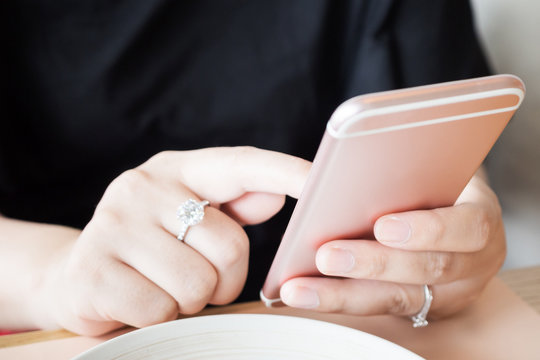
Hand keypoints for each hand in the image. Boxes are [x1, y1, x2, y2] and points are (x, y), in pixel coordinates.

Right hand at [41, 147, 308, 334]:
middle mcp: (144, 187)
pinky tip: (141, 301)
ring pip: (198, 285)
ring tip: (166, 287)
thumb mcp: (190, 216)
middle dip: (224, 278)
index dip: (283, 171)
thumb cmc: (151, 245)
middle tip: (198, 277)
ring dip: (192, 300)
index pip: (240, 164)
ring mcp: (114, 226)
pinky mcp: (94, 270)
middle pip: (230, 247)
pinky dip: (161, 317)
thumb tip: (274, 196)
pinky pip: (161, 309)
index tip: (319, 180)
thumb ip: (234, 205)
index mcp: (177, 170)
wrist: (78, 274)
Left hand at [280, 169, 505, 319]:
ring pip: (398, 298)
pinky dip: (340, 301)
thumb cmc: (436, 190)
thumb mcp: (434, 176)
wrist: (454, 222)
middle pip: (427, 269)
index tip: (383, 226)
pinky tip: (306, 294)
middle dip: (373, 264)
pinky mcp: (423, 309)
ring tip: (301, 288)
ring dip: (344, 293)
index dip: (428, 230)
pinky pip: (380, 308)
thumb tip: (339, 173)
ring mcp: (450, 292)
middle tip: (326, 255)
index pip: (468, 228)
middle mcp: (473, 263)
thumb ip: (404, 175)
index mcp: (480, 218)